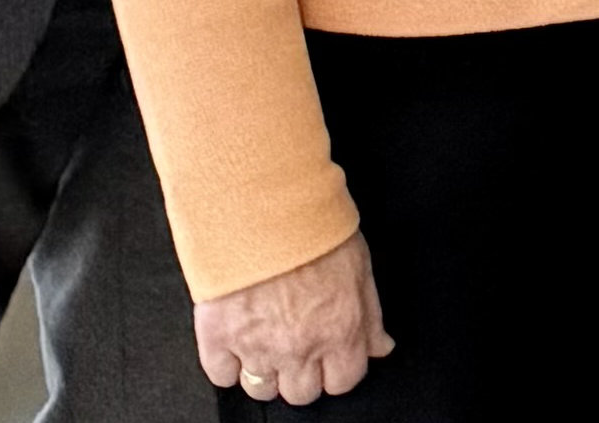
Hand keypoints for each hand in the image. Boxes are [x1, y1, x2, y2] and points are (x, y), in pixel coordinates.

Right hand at [196, 232, 390, 403]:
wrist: (261, 205)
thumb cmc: (312, 227)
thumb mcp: (359, 265)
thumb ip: (370, 315)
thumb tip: (381, 347)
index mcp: (340, 331)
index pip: (343, 381)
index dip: (336, 369)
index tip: (329, 356)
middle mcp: (299, 348)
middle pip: (301, 393)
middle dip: (301, 373)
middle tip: (295, 346)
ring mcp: (256, 347)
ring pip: (261, 389)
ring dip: (264, 372)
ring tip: (265, 341)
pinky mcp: (218, 338)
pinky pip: (221, 376)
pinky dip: (226, 364)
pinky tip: (236, 340)